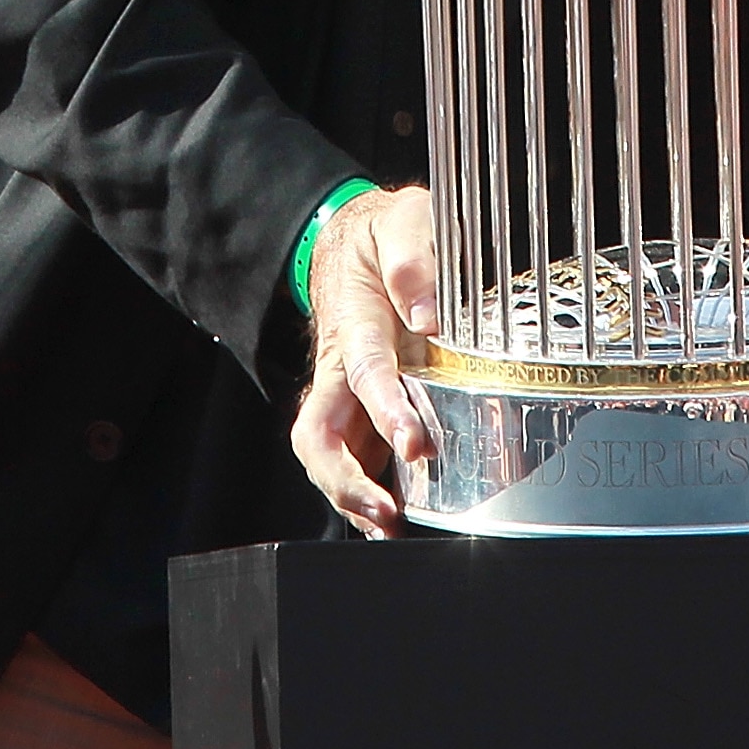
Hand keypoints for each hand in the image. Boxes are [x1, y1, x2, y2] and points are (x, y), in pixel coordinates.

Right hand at [290, 185, 436, 537]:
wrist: (355, 237)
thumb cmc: (385, 232)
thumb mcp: (404, 219)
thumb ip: (415, 258)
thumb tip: (427, 315)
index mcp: (354, 324)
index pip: (365, 373)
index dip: (386, 412)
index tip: (415, 443)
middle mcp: (340, 367)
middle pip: (321, 436)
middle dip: (347, 481)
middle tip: (388, 512)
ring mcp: (343, 391)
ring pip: (330, 455)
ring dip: (353, 497)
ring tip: (390, 529)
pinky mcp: (356, 405)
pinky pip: (353, 454)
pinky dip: (366, 489)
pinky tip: (393, 519)